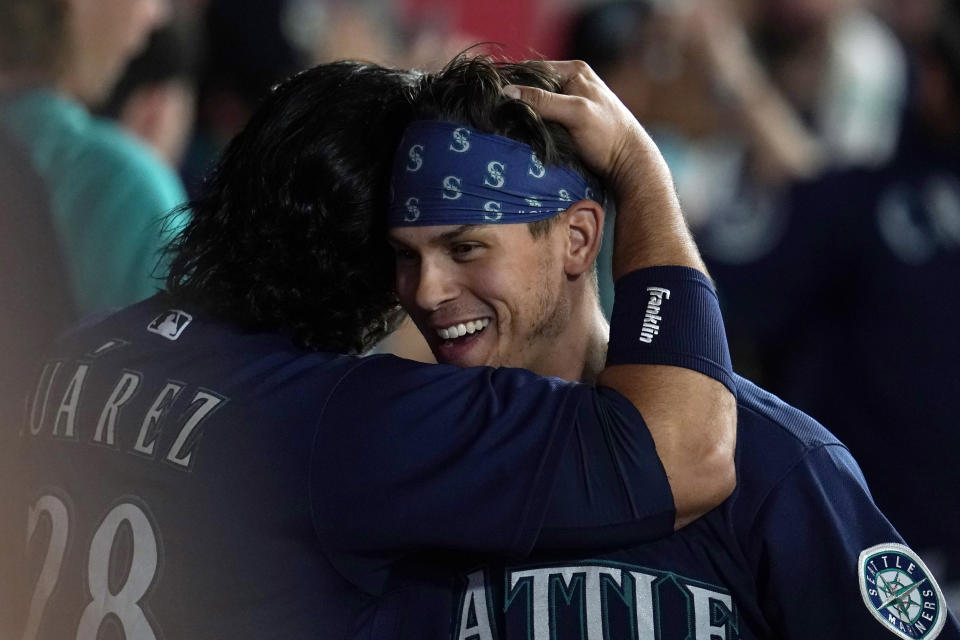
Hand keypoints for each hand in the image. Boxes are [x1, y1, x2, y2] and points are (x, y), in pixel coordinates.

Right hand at [503, 59, 697, 276]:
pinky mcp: (568, 122)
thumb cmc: (608, 136)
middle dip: (514, 98)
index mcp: (575, 71)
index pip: (532, 69)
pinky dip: (529, 124)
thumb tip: (507, 92)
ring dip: (520, 113)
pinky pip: (541, 118)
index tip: (490, 94)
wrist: (628, 165)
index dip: (511, 80)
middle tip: (491, 111)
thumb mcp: (575, 113)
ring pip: (535, 103)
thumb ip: (543, 101)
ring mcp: (569, 103)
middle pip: (532, 86)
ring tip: (499, 122)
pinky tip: (516, 133)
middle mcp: (571, 83)